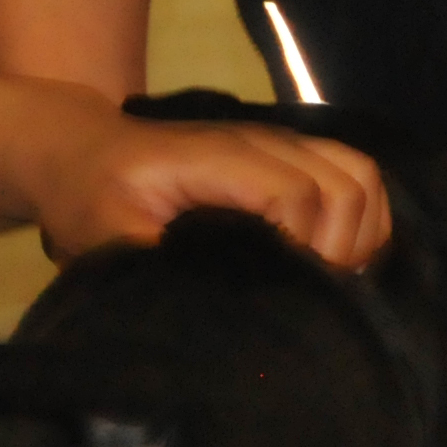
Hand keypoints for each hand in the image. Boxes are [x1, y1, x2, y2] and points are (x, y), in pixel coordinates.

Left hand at [32, 106, 391, 267]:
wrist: (83, 153)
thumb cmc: (90, 198)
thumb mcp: (104, 236)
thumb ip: (154, 260)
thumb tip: (212, 303)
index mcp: (217, 160)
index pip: (296, 194)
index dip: (304, 250)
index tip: (288, 296)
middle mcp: (262, 143)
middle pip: (345, 183)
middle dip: (343, 249)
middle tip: (313, 299)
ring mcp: (281, 145)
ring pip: (360, 175)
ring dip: (362, 233)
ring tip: (329, 283)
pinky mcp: (290, 157)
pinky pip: (354, 175)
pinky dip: (364, 219)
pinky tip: (336, 262)